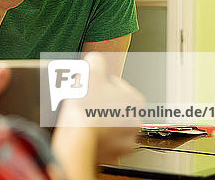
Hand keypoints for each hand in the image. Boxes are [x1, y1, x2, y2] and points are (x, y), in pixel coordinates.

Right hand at [51, 53, 143, 178]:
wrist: (78, 136)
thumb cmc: (86, 107)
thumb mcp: (90, 73)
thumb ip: (96, 61)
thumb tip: (96, 59)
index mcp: (135, 101)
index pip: (118, 86)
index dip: (102, 83)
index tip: (92, 85)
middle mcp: (135, 122)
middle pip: (117, 107)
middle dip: (103, 104)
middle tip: (87, 100)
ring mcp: (125, 141)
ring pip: (112, 127)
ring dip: (101, 122)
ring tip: (85, 117)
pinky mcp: (113, 156)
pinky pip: (106, 143)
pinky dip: (98, 138)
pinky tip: (87, 132)